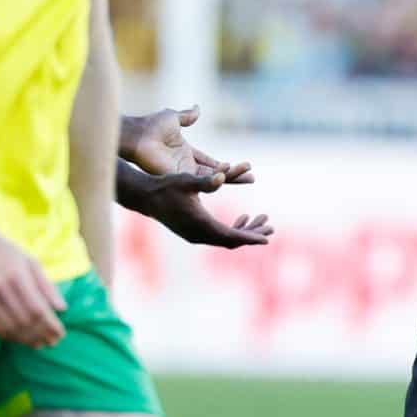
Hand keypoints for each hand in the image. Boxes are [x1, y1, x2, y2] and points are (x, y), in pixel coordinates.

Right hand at [0, 224, 65, 345]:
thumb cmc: (6, 251)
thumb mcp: (31, 262)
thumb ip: (46, 286)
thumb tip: (62, 309)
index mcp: (16, 275)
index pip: (37, 309)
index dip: (50, 325)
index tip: (60, 333)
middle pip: (23, 321)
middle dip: (41, 334)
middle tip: (52, 341)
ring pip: (8, 327)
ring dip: (26, 339)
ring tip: (39, 343)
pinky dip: (8, 335)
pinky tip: (20, 338)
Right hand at [117, 164, 274, 248]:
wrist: (146, 196)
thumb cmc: (166, 186)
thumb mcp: (186, 180)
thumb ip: (205, 180)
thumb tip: (221, 176)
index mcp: (201, 225)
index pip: (232, 236)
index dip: (251, 237)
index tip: (267, 238)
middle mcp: (199, 234)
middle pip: (232, 240)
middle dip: (253, 233)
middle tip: (270, 225)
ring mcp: (195, 236)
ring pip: (227, 239)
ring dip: (245, 230)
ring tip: (261, 219)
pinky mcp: (193, 232)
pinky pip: (219, 236)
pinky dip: (233, 229)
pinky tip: (242, 218)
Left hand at [118, 104, 252, 185]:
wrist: (139, 135)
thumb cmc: (151, 126)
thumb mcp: (174, 117)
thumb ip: (187, 116)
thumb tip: (198, 109)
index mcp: (185, 152)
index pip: (210, 162)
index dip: (225, 165)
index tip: (243, 166)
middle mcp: (186, 165)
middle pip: (215, 173)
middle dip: (235, 175)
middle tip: (252, 178)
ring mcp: (183, 172)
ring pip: (212, 178)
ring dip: (231, 176)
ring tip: (249, 176)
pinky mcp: (180, 176)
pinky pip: (201, 179)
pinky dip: (217, 177)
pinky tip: (230, 173)